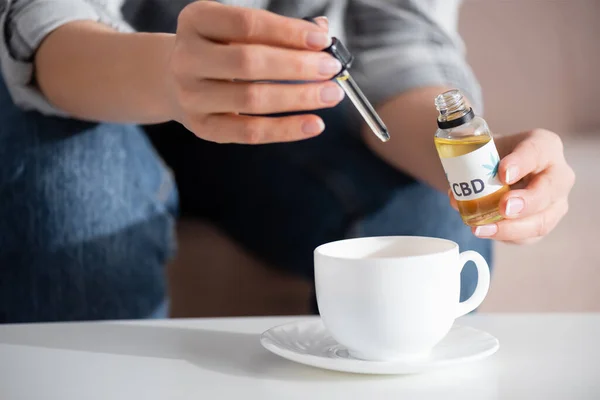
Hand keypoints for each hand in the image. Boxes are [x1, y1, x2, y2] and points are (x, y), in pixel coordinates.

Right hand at [167, 2, 343, 143]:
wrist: (174, 79)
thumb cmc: (218, 49)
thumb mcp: (237, 30)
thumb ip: (276, 30)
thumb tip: (321, 35)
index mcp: (196, 21)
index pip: (247, 25)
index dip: (288, 33)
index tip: (322, 41)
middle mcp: (187, 58)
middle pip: (249, 62)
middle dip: (297, 67)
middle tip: (331, 69)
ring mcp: (191, 96)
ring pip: (252, 99)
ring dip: (299, 97)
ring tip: (330, 94)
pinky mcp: (202, 127)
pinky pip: (250, 132)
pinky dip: (286, 129)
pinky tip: (314, 124)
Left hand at [449, 129, 575, 243]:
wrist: (495, 170)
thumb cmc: (493, 155)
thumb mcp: (483, 147)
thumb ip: (470, 162)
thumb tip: (456, 194)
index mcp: (544, 146)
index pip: (537, 151)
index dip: (521, 163)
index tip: (503, 172)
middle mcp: (557, 175)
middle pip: (548, 191)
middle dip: (526, 202)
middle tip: (503, 207)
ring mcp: (553, 203)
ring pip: (541, 221)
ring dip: (511, 228)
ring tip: (481, 228)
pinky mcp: (540, 224)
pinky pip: (526, 236)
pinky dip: (503, 236)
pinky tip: (484, 230)